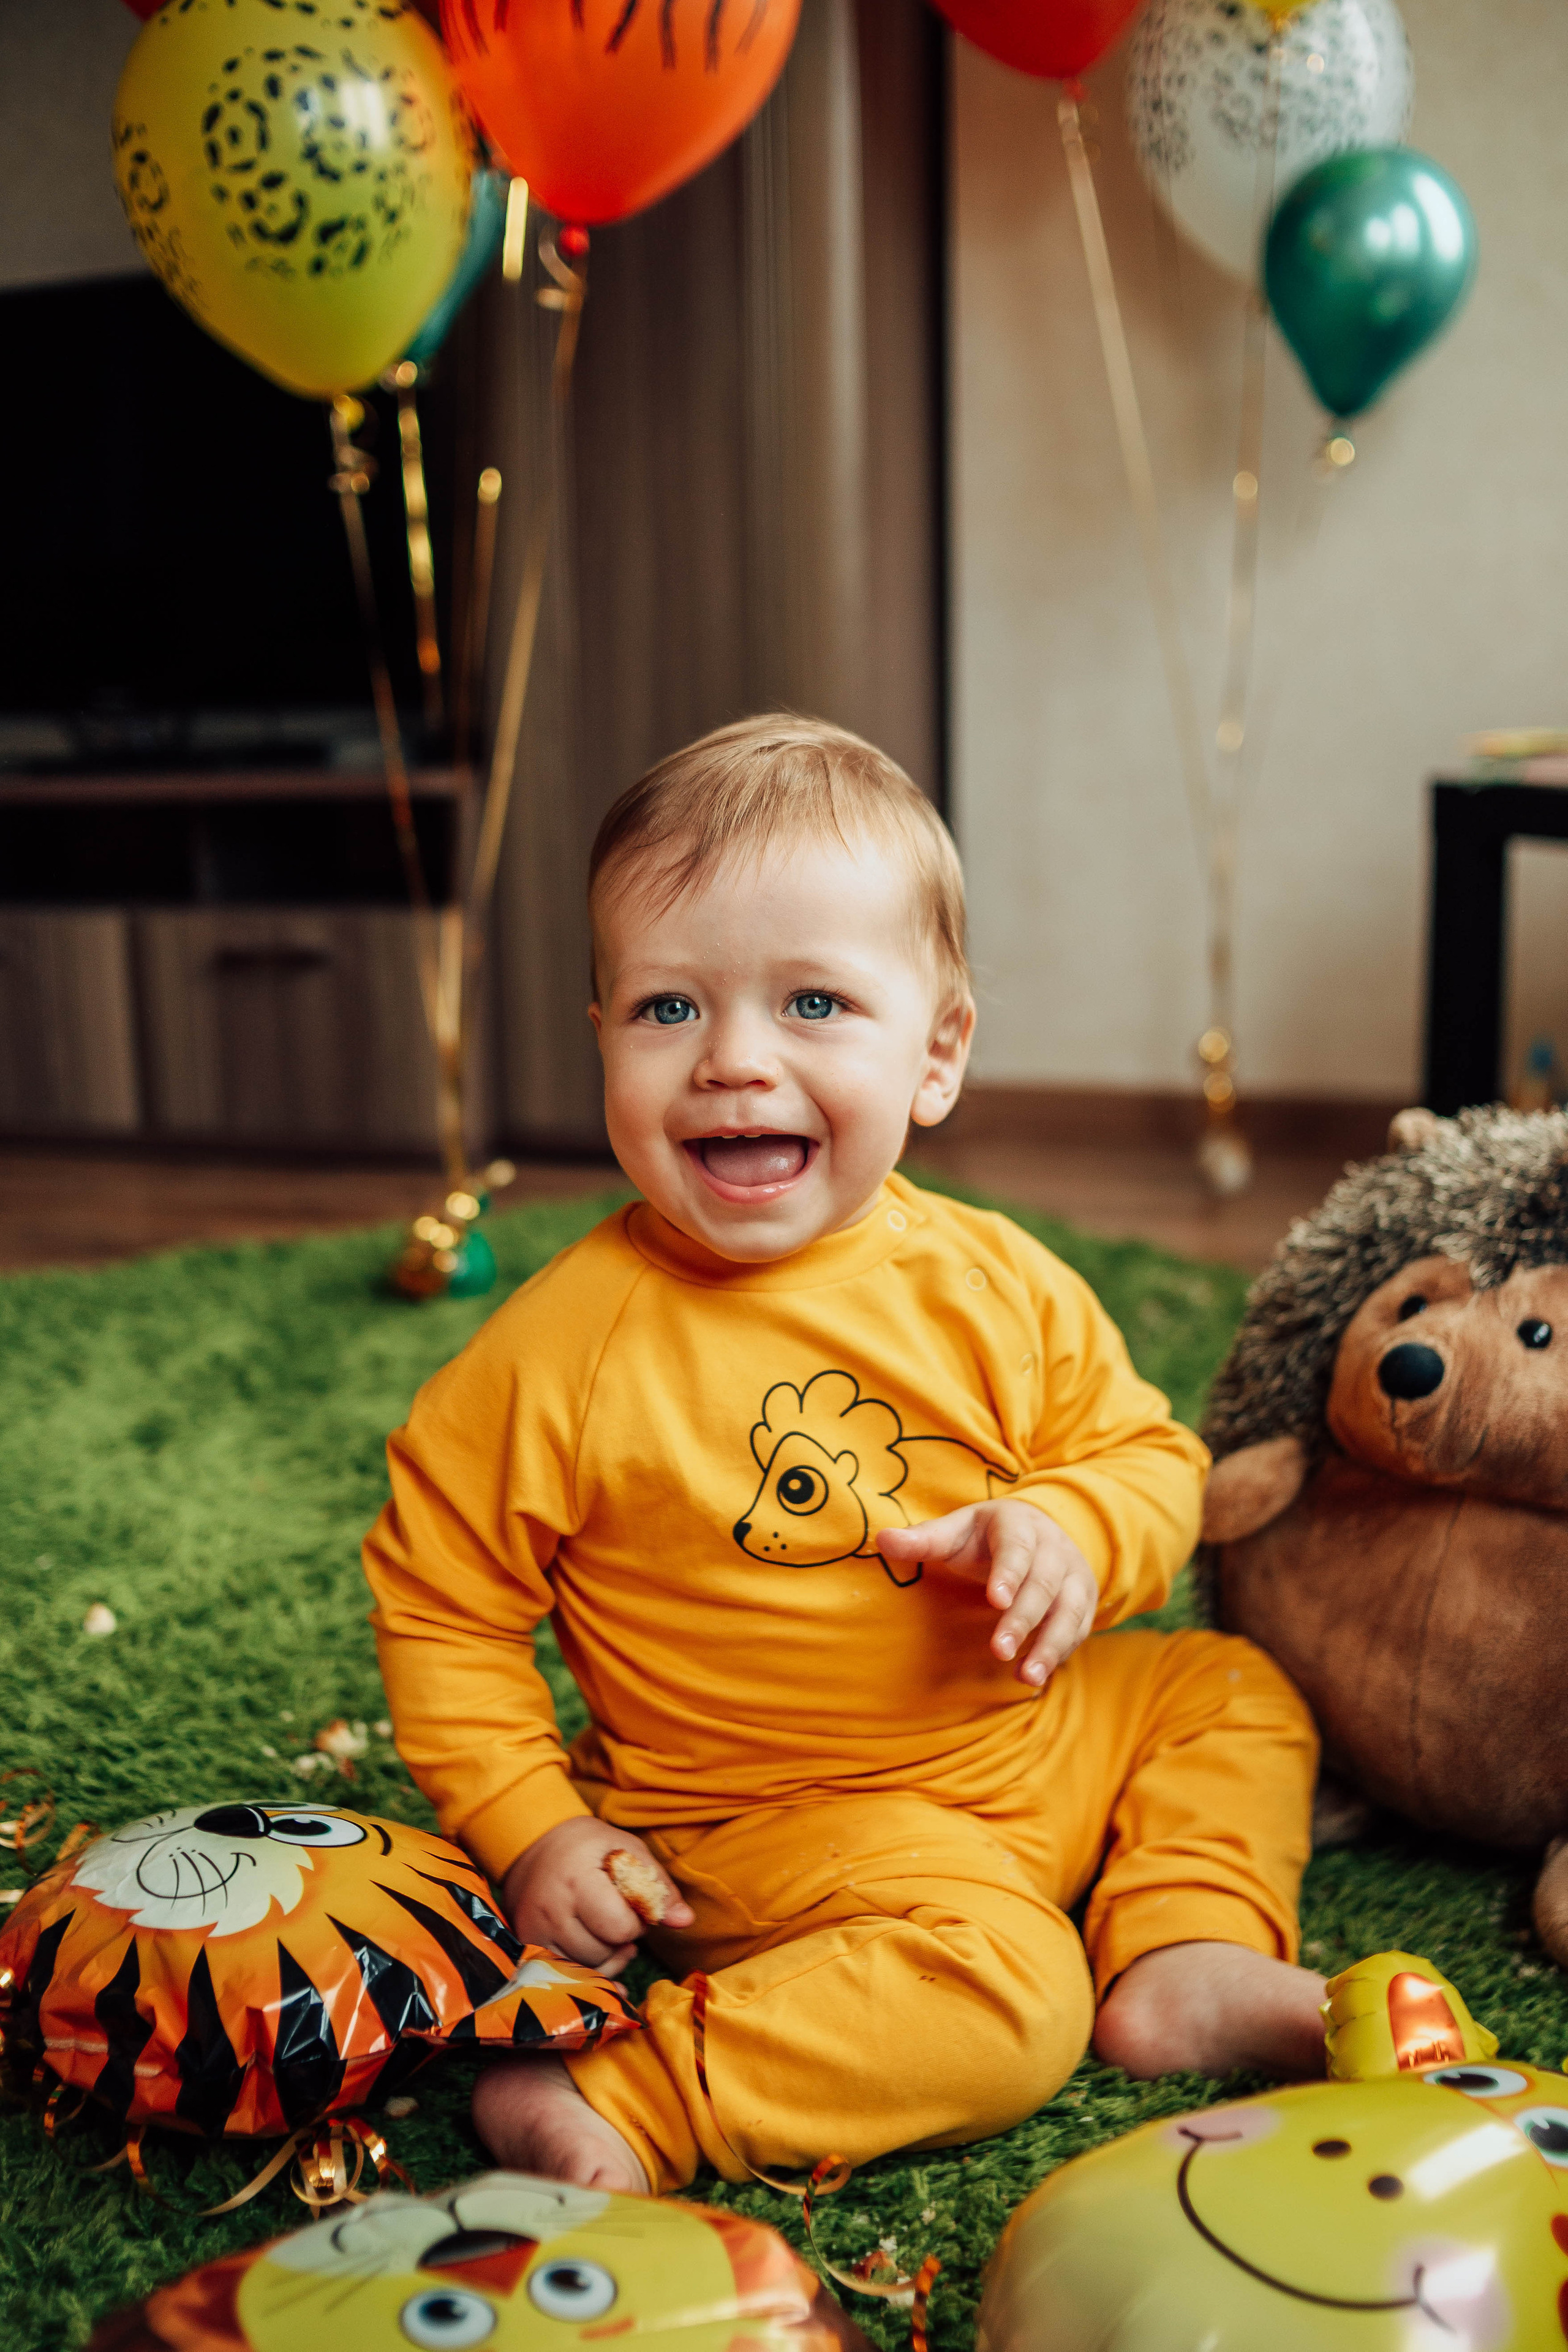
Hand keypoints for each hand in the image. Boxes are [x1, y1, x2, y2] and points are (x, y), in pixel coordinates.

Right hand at [500, 1817, 693, 1977]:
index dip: (636, 1922)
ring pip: (586, 1969)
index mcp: (577, 1880)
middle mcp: (550, 1910)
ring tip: (604, 1930)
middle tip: (617, 1916)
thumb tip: (685, 1921)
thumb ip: (659, 1886)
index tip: (631, 1905)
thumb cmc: (588, 1847)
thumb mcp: (628, 1850)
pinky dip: (588, 1972)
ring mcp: (534, 1932)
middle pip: (603, 1952)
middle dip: (620, 1940)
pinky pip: (566, 1977)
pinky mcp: (528, 1946)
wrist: (536, 1846)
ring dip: (605, 1957)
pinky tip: (597, 1955)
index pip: (619, 1927)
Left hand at [878, 1500, 1097, 1687]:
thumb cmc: (984, 1537)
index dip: (1008, 1573)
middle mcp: (1052, 1547)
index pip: (1016, 1547)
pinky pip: (1078, 1628)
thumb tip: (882, 1540)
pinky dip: (1059, 1653)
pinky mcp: (1083, 1601)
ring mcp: (1073, 1575)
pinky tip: (1034, 1676)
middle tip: (999, 1651)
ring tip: (1027, 1676)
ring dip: (1050, 1644)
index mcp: (1018, 1524)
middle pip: (1043, 1584)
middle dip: (1023, 1619)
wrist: (1038, 1531)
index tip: (996, 1600)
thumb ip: (922, 1540)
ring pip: (1068, 1609)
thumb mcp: (955, 1532)